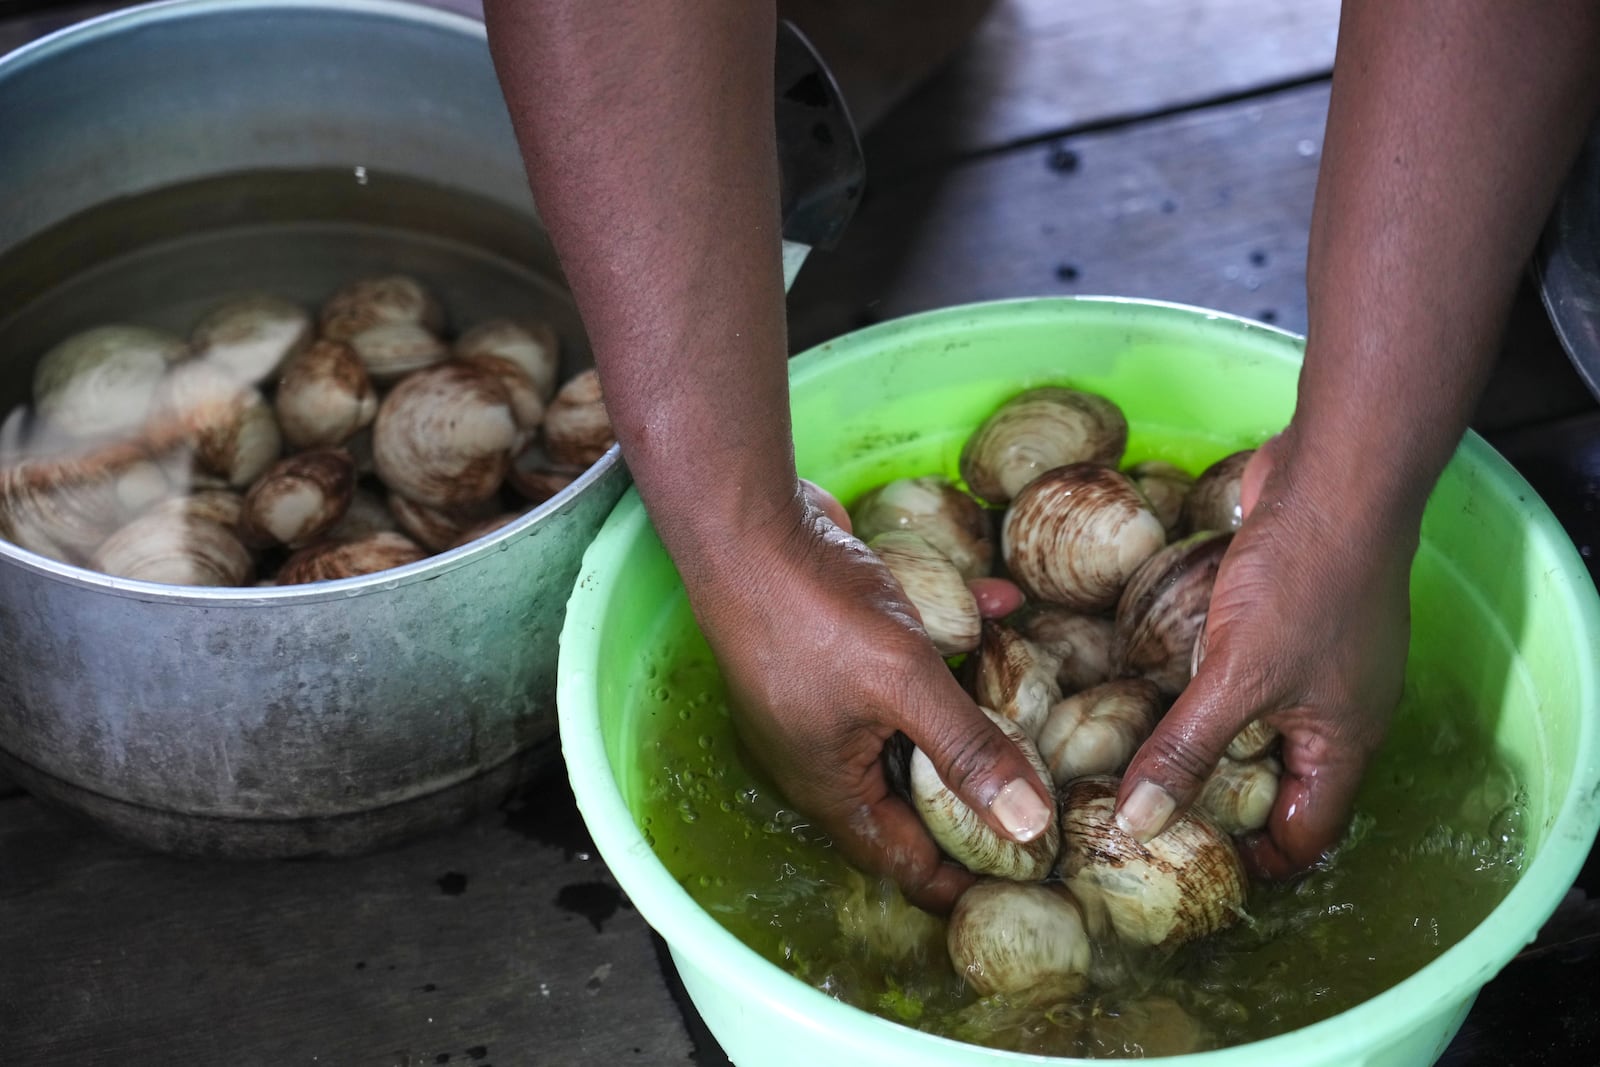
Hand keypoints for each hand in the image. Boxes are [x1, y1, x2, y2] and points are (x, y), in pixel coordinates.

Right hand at [685, 480, 1045, 912]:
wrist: (749, 524)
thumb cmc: (812, 613)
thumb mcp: (903, 684)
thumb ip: (968, 751)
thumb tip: (1029, 826)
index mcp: (832, 785)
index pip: (904, 861)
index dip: (963, 876)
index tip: (1027, 873)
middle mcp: (828, 752)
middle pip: (914, 795)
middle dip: (977, 791)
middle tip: (1047, 790)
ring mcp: (831, 697)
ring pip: (914, 723)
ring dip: (970, 708)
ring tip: (1034, 705)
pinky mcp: (840, 644)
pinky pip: (907, 659)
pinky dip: (953, 639)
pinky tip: (999, 603)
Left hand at [1114, 437, 1414, 876]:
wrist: (1334, 475)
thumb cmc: (1305, 580)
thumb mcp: (1237, 677)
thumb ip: (1187, 750)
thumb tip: (1138, 823)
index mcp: (1343, 744)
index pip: (1306, 834)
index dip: (1254, 859)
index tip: (1185, 863)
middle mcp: (1334, 711)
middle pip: (1276, 784)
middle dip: (1217, 803)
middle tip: (1142, 815)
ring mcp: (1311, 663)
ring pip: (1253, 724)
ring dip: (1203, 741)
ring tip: (1132, 760)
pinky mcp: (1283, 619)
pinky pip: (1240, 672)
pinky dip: (1202, 685)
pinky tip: (1150, 685)